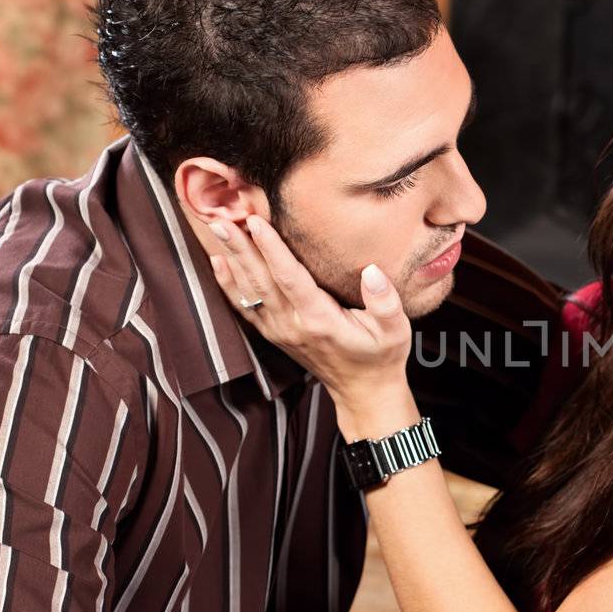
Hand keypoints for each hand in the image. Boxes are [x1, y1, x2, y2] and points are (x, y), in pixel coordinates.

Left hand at [209, 216, 411, 416]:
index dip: (272, 250)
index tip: (256, 223)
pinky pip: (246, 306)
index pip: (290, 278)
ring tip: (217, 230)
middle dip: (240, 248)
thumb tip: (371, 271)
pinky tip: (219, 263)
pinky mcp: (274, 333)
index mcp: (320, 320)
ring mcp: (280, 331)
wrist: (363, 391)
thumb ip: (385, 302)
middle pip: (261, 281)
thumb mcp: (395, 332)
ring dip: (232, 259)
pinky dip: (229, 284)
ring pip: (250, 291)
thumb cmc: (380, 357)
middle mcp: (293, 325)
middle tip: (221, 220)